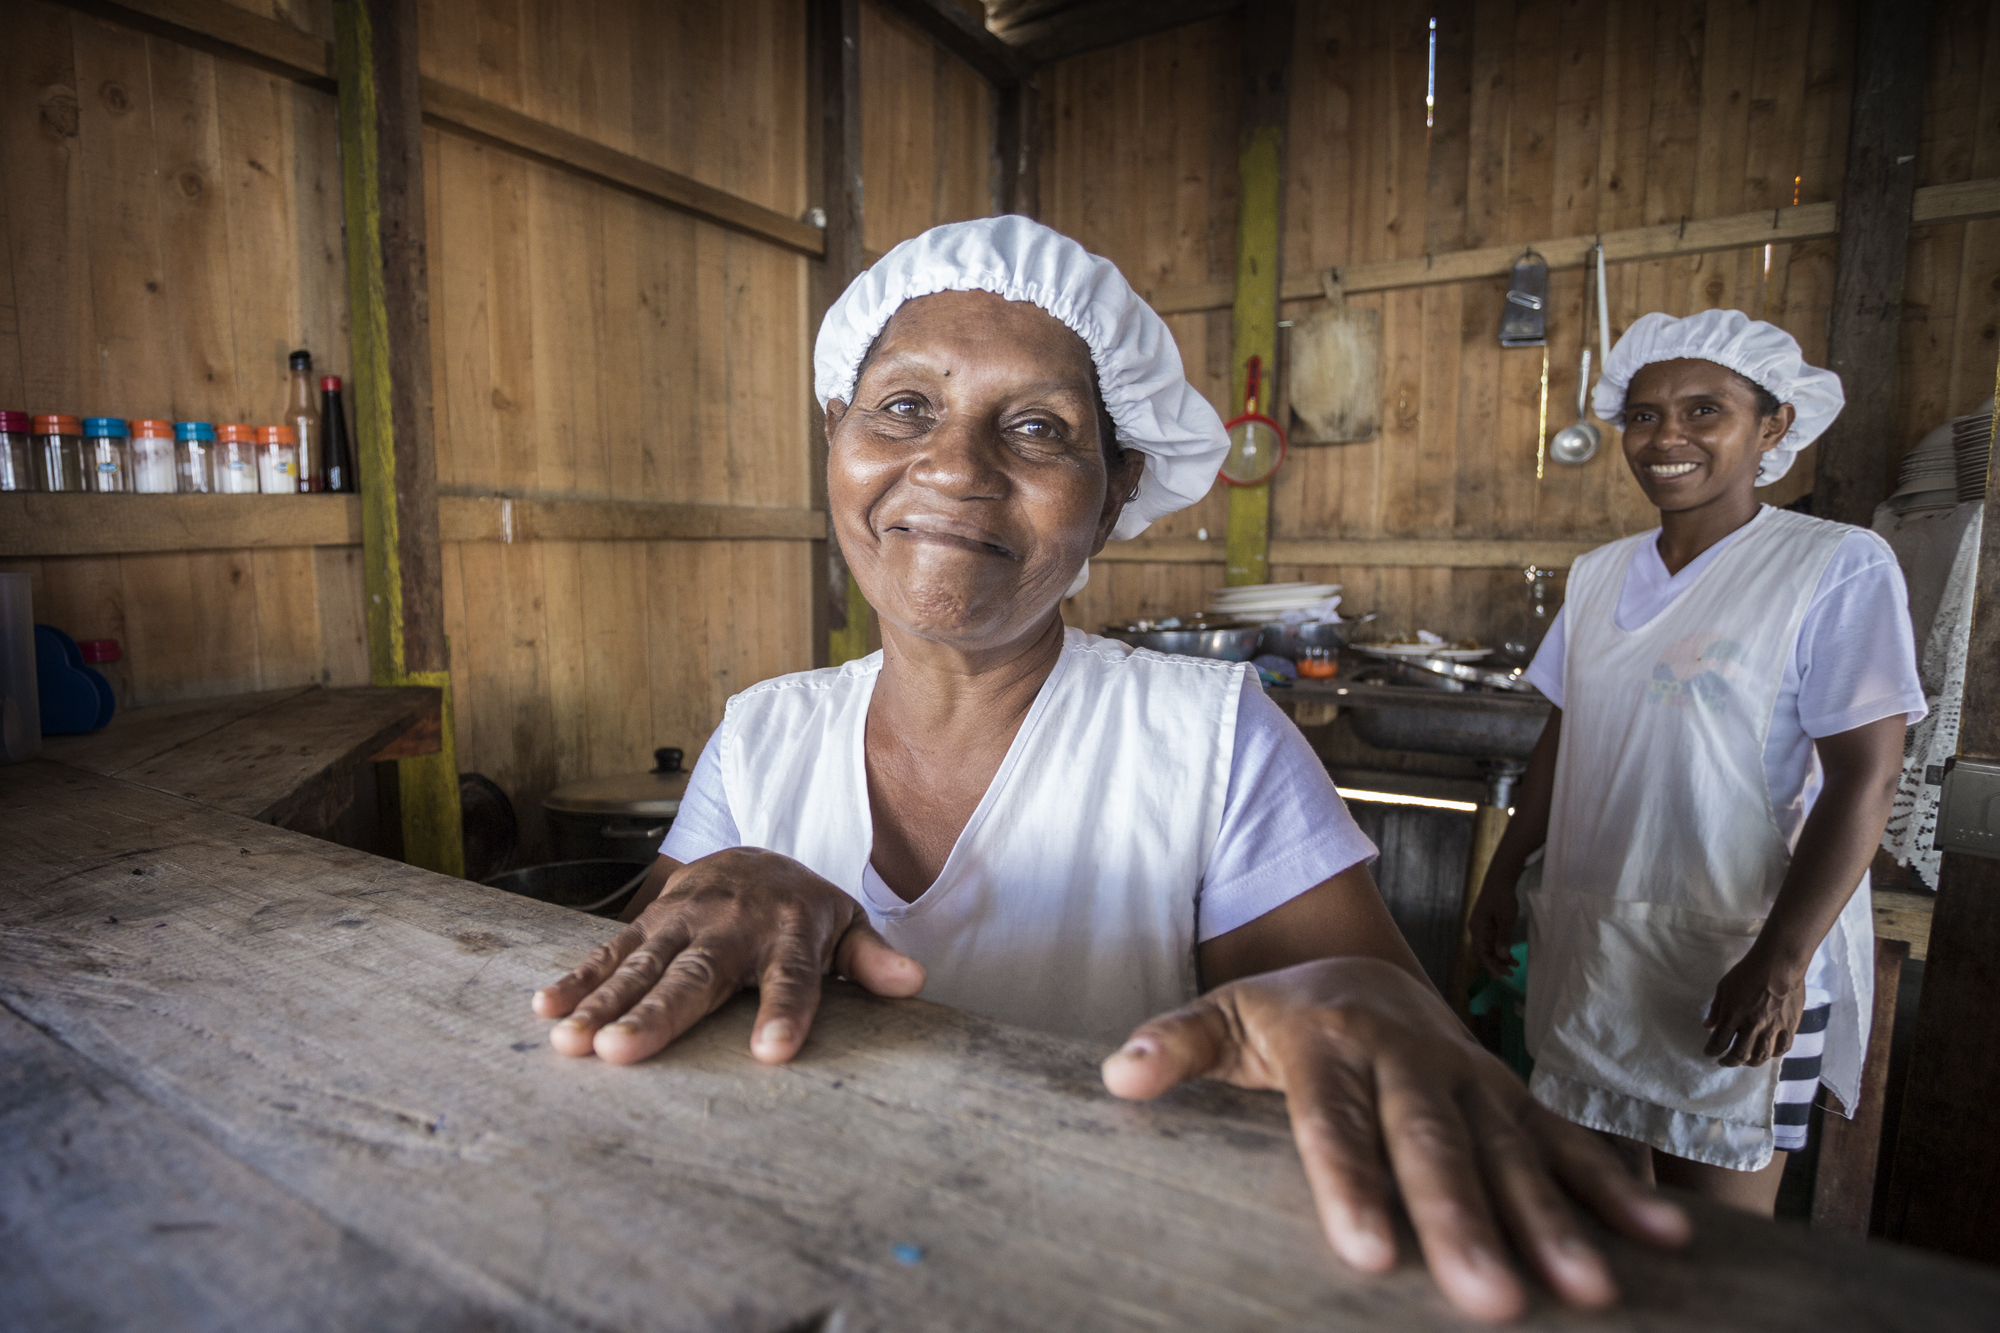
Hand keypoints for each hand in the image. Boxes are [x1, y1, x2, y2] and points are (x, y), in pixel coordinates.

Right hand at [531, 848, 924, 1064]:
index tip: (771, 1054)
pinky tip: (546, 1010)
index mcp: (788, 933)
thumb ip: (872, 959)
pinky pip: (609, 951)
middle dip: (658, 1015)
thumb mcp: (846, 926)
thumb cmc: (803, 911)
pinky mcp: (648, 922)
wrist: (753, 854)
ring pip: (642, 966)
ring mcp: (683, 922)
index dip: (783, 1013)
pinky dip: (577, 979)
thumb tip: (914, 981)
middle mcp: (730, 926)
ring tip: (574, 1044)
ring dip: (603, 1003)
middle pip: (696, 977)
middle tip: (622, 1053)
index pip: (792, 978)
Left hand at [1102, 958, 1689, 1322]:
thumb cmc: (1280, 1017)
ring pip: (1514, 1149)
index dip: (1351, 1183)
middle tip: (1493, 1300)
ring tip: (1589, 1289)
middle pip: (1435, 1145)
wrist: (1359, 968)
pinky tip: (1664, 1240)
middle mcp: (1408, 1059)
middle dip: (1465, 1222)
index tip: (1365, 1250)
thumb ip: (1174, 1044)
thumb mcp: (1221, 1018)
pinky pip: (1569, 1140)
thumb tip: (1119, 1076)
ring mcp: (1469, 1078)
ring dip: (1556, 1219)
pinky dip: (1617, 1186)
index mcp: (1329, 1043)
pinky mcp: (1513, 1097)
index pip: (1335, 1122)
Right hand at [1468, 877, 1519, 978]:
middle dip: (1495, 964)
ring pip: (1489, 948)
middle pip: (1483, 952)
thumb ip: (1503, 938)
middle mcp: (1477, 930)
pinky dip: (1501, 948)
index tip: (1499, 976)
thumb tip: (1501, 956)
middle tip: (1509, 974)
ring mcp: (1482, 927)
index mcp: (1478, 928)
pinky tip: (1511, 955)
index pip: (1481, 953)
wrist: (1500, 880)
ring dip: (1500, 958)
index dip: (1489, 966)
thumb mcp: (1505, 918)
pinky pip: (1493, 941)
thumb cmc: (1502, 898)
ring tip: (1514, 966)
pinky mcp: (1488, 925)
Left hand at [1702, 950, 1804, 1067]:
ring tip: (1745, 1061)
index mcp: (1732, 1015)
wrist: (1778, 964)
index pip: (1719, 1042)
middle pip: (1739, 1054)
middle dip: (1729, 1062)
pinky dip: (1773, 1055)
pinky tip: (1767, 1053)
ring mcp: (1772, 1027)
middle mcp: (1752, 1025)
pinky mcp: (1789, 1026)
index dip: (1712, 1051)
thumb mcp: (1724, 987)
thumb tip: (1707, 1026)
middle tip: (1725, 1062)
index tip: (1709, 1053)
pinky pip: (1782, 1048)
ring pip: (1761, 1056)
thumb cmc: (1747, 972)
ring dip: (1750, 1063)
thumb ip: (1716, 1009)